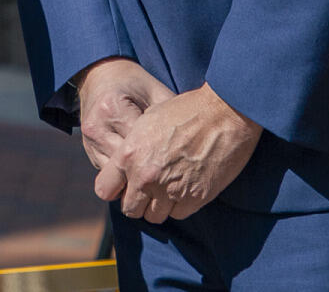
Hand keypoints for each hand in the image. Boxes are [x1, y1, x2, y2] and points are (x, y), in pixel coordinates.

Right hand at [75, 57, 173, 171]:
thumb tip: (196, 138)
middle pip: (127, 166)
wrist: (99, 76)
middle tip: (172, 178)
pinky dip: (125, 176)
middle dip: (150, 174)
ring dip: (135, 178)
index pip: (140, 145)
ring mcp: (89, 140)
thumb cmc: (132, 83)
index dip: (163, 157)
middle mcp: (97, 127)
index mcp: (113, 108)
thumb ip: (171, 115)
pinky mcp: (88, 149)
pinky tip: (141, 171)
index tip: (181, 163)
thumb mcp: (154, 92)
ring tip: (158, 178)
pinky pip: (110, 173)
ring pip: (117, 176)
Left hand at [94, 83, 261, 223]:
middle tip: (148, 190)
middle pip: (130, 209)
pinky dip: (179, 206)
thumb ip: (132, 148)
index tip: (123, 186)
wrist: (223, 113)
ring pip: (154, 217)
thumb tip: (125, 165)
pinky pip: (178, 214)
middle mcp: (146, 176)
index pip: (104, 190)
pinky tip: (184, 188)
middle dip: (137, 202)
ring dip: (158, 206)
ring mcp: (171, 190)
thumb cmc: (185, 111)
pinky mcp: (195, 198)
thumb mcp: (147, 122)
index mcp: (129, 155)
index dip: (114, 189)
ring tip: (167, 188)